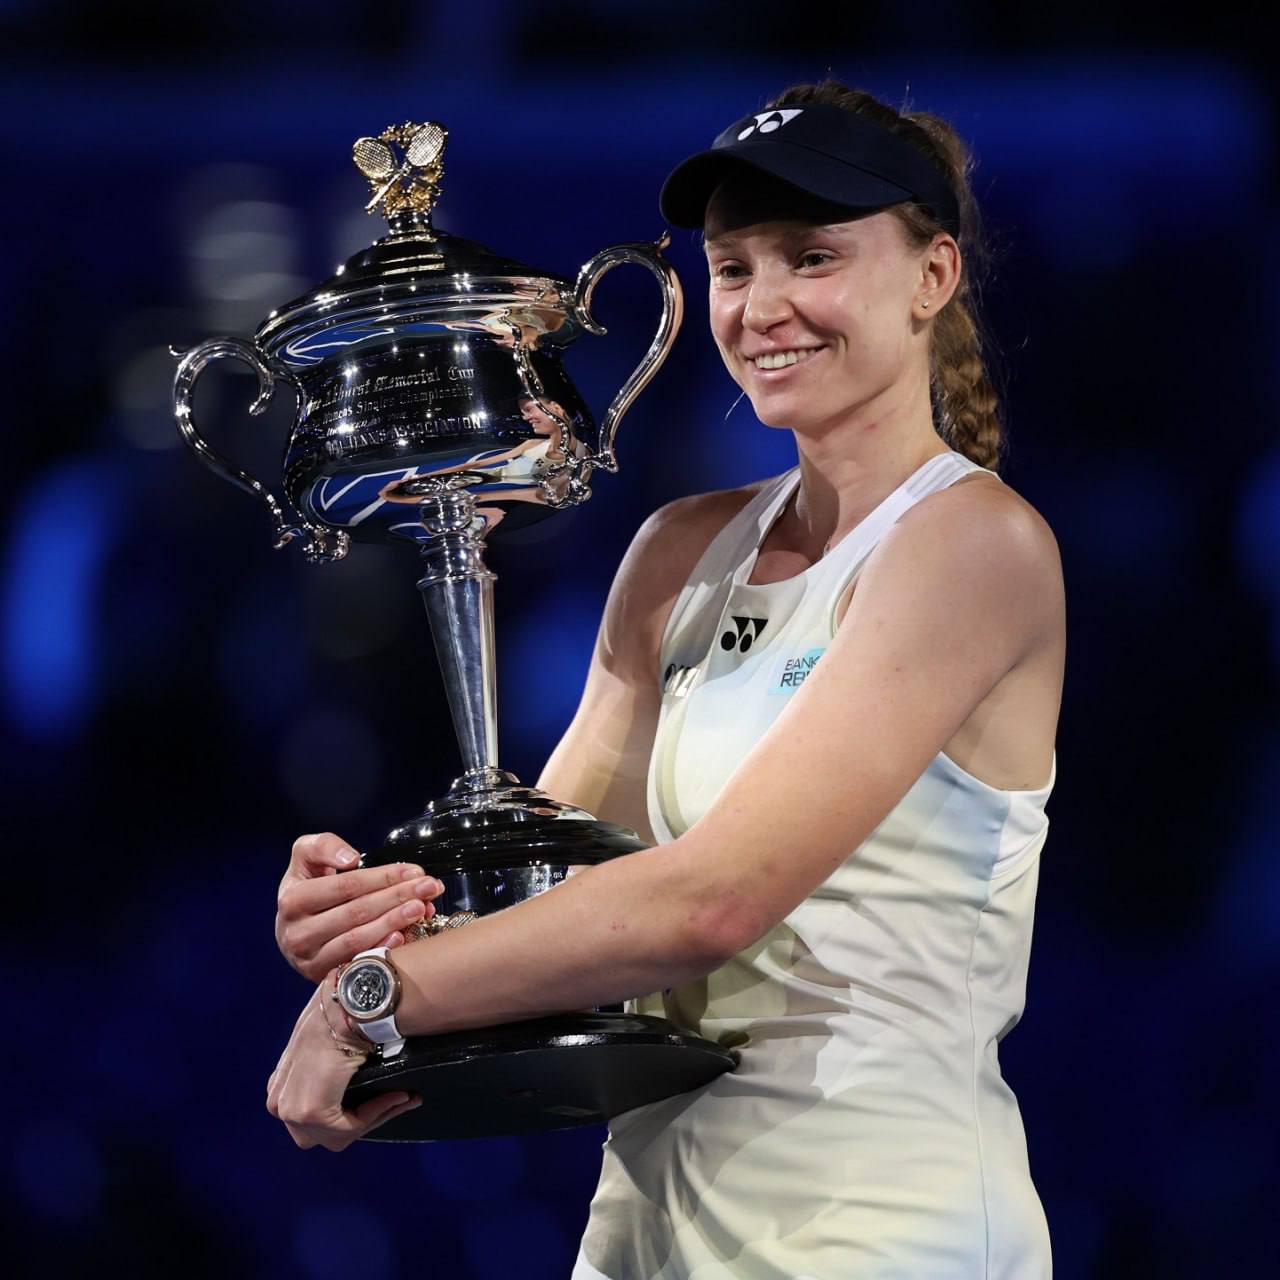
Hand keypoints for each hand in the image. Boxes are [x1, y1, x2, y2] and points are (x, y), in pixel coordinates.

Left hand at [266, 972, 421, 1150]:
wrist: (350, 1001)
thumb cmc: (345, 1013)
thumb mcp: (331, 1044)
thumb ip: (334, 1071)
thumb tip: (368, 1084)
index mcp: (280, 1086)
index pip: (315, 1119)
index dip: (355, 1115)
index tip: (392, 1097)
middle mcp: (278, 1102)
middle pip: (323, 1134)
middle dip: (361, 1123)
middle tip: (396, 1101)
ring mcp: (291, 1109)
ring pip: (337, 1135)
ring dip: (372, 1118)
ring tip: (399, 1097)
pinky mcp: (311, 1112)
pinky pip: (350, 1128)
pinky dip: (376, 1114)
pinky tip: (396, 1096)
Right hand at [276, 832, 443, 981]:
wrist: (291, 928)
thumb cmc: (306, 888)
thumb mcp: (305, 857)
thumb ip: (323, 846)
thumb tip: (349, 858)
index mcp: (293, 900)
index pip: (347, 886)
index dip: (383, 877)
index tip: (413, 871)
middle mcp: (298, 933)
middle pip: (358, 912)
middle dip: (398, 896)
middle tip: (428, 887)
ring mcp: (309, 959)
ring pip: (359, 939)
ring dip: (395, 922)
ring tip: (421, 907)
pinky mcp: (322, 976)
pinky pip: (357, 962)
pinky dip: (382, 948)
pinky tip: (402, 936)